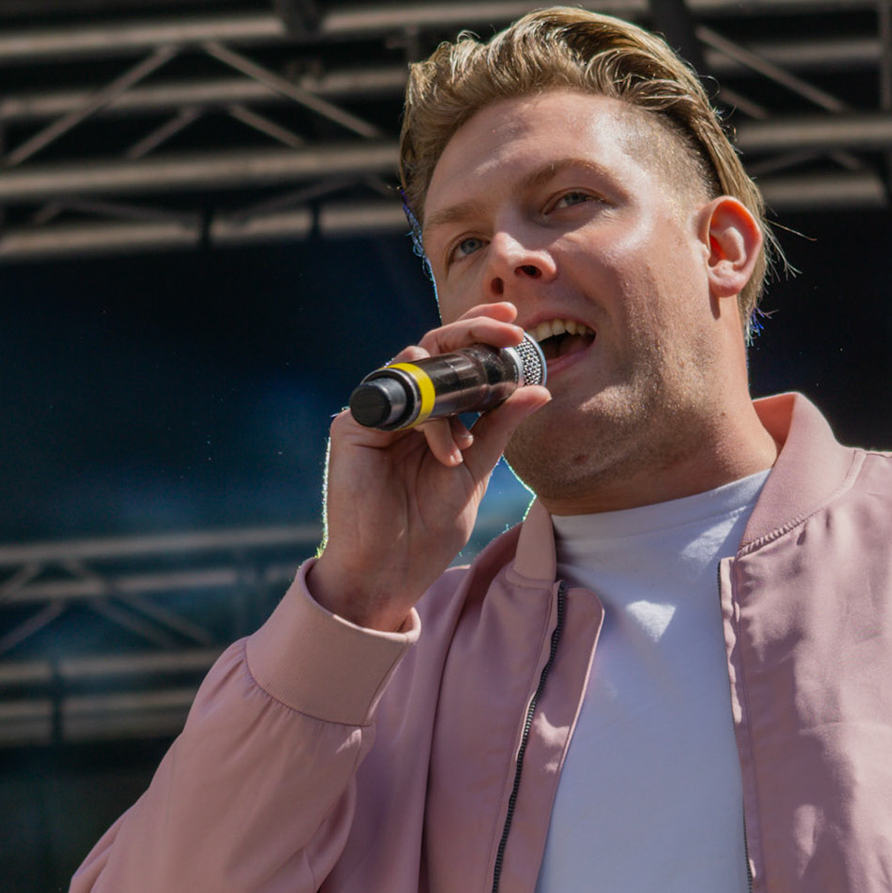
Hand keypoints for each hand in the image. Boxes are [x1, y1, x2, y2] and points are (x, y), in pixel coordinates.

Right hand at [310, 302, 550, 630]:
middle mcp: (401, 405)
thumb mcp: (476, 470)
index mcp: (430, 412)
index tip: (515, 321)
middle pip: (432, 348)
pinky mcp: (352, 427)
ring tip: (465, 449)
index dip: (480, 334)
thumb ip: (500, 426)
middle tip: (509, 330)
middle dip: (472, 333)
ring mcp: (376, 412)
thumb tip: (539, 388)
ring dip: (452, 396)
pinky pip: (396, 401)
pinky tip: (447, 452)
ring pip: (415, 369)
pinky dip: (429, 423)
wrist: (392, 570)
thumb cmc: (428, 526)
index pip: (453, 359)